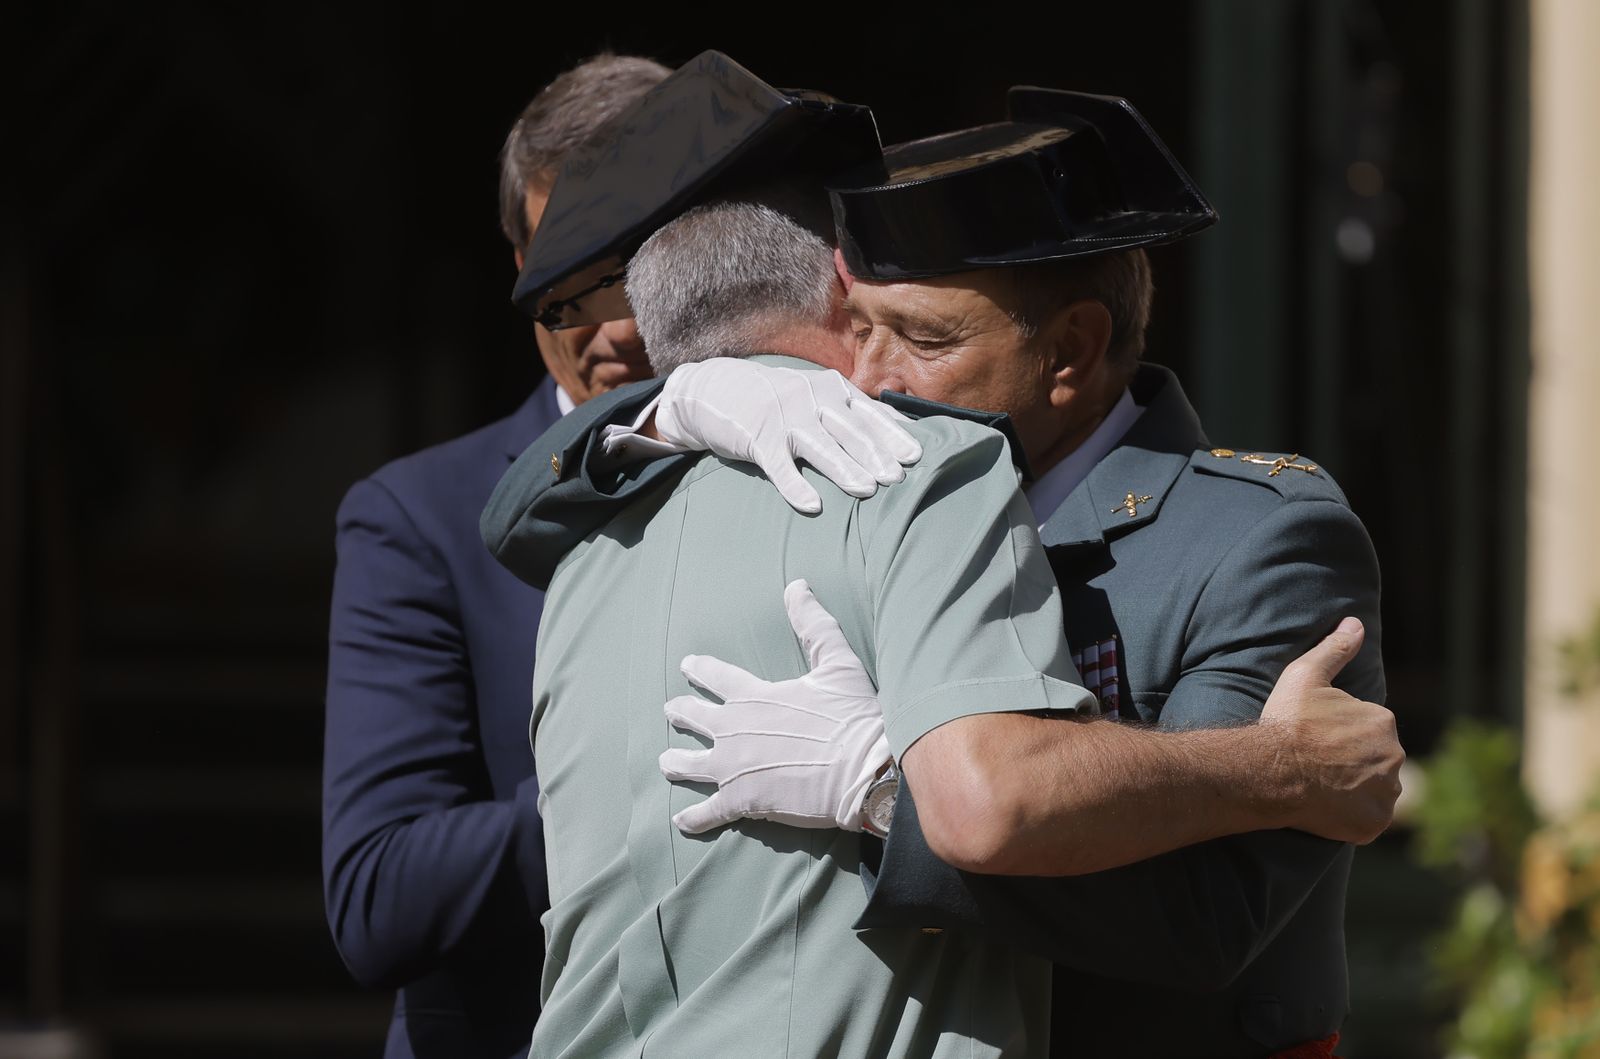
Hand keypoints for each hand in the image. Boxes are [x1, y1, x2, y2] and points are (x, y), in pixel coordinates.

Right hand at [653, 358, 922, 513]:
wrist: (715, 388)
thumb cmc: (778, 399)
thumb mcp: (816, 394)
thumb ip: (852, 410)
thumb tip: (901, 430)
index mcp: (831, 389)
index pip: (870, 413)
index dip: (893, 435)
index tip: (917, 456)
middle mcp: (810, 398)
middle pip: (849, 430)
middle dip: (875, 454)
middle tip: (897, 477)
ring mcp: (782, 417)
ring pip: (819, 446)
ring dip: (844, 468)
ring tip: (867, 490)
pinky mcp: (756, 437)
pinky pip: (779, 465)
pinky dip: (795, 485)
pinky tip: (812, 505)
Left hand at [659, 580, 890, 833]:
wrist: (864, 771)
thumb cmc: (854, 717)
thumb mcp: (837, 662)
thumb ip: (812, 624)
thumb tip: (796, 585)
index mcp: (753, 696)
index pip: (715, 676)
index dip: (699, 670)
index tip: (687, 666)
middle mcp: (733, 729)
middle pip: (693, 718)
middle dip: (680, 713)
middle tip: (671, 711)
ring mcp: (733, 767)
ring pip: (689, 765)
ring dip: (675, 763)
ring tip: (666, 763)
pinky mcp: (741, 801)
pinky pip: (707, 812)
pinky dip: (693, 818)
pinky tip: (682, 821)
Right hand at [1260, 617, 1404, 843]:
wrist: (1272, 769)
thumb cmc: (1287, 722)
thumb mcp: (1305, 676)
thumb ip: (1334, 649)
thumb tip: (1356, 622)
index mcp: (1382, 720)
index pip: (1368, 729)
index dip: (1341, 735)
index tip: (1316, 740)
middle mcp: (1394, 756)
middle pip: (1376, 760)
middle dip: (1354, 763)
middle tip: (1318, 766)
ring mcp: (1386, 792)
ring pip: (1377, 790)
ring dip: (1356, 790)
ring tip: (1322, 788)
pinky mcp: (1374, 822)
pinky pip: (1370, 820)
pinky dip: (1354, 818)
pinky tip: (1328, 809)